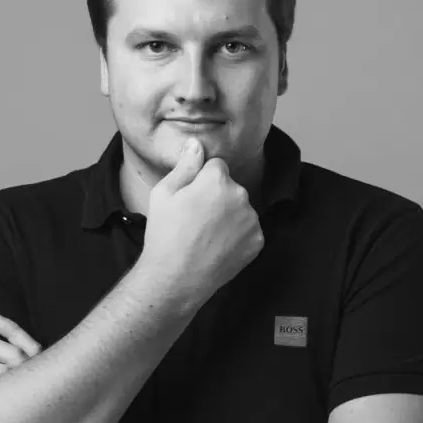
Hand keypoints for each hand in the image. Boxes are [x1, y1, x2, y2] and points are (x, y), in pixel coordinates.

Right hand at [140, 137, 263, 297]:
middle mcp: (241, 195)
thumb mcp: (164, 194)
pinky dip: (237, 237)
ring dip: (229, 216)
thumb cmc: (165, 234)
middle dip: (217, 197)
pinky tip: (218, 247)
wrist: (176, 278)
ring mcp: (252, 220)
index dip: (201, 181)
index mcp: (217, 180)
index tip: (190, 199)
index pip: (216, 166)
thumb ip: (186, 165)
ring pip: (241, 209)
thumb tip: (197, 143)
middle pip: (230, 187)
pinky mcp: (258, 241)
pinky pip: (248, 230)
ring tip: (206, 236)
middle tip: (196, 220)